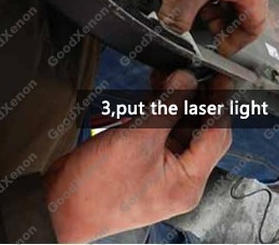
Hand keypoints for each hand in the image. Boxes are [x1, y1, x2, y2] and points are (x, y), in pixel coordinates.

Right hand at [45, 70, 231, 242]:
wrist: (58, 208)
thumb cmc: (96, 189)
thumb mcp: (138, 138)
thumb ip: (168, 106)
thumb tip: (186, 80)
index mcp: (188, 182)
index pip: (217, 136)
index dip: (221, 103)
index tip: (220, 78)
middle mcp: (180, 179)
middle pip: (201, 131)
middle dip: (197, 99)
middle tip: (194, 71)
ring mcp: (161, 171)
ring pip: (180, 129)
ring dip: (176, 102)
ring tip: (171, 75)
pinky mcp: (144, 162)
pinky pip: (160, 132)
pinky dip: (159, 111)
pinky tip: (156, 89)